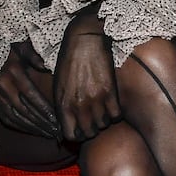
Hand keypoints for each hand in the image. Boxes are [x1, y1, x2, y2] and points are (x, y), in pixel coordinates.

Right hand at [0, 40, 58, 138]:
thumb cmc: (3, 49)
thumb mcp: (19, 46)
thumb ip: (33, 56)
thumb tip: (46, 67)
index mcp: (13, 73)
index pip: (32, 96)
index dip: (45, 110)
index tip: (57, 120)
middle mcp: (4, 87)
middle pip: (26, 110)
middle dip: (42, 123)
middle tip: (56, 132)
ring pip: (16, 117)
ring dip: (32, 128)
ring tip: (47, 134)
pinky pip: (6, 118)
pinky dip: (19, 126)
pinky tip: (30, 130)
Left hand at [54, 11, 121, 142]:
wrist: (85, 40)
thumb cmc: (69, 61)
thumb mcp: (59, 85)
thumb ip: (63, 106)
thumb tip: (67, 124)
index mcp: (63, 104)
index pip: (71, 136)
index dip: (76, 134)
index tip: (79, 128)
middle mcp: (79, 105)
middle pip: (89, 133)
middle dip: (91, 129)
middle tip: (92, 120)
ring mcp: (96, 99)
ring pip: (103, 125)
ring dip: (103, 120)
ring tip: (102, 110)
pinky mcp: (111, 92)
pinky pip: (116, 115)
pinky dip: (115, 113)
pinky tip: (112, 105)